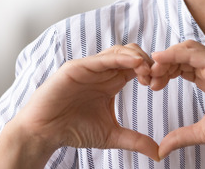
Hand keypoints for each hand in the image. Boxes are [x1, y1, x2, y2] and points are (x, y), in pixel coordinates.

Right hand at [2, 44, 159, 162]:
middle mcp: (102, 71)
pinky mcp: (77, 67)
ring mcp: (90, 67)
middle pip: (131, 54)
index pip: (137, 67)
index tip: (159, 85)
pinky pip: (102, 58)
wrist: (45, 133)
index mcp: (111, 81)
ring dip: (137, 58)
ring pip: (119, 51)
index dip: (151, 72)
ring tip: (147, 72)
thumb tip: (159, 154)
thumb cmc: (74, 130)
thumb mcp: (111, 135)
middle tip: (156, 77)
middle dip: (147, 62)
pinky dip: (120, 58)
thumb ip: (135, 141)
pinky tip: (135, 64)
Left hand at [149, 40, 204, 158]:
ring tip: (153, 68)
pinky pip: (197, 53)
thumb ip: (181, 137)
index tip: (152, 85)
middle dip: (163, 63)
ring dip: (168, 56)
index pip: (182, 66)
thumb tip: (161, 150)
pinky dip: (177, 53)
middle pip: (182, 55)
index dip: (165, 71)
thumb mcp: (202, 132)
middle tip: (149, 77)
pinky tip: (162, 59)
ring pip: (187, 49)